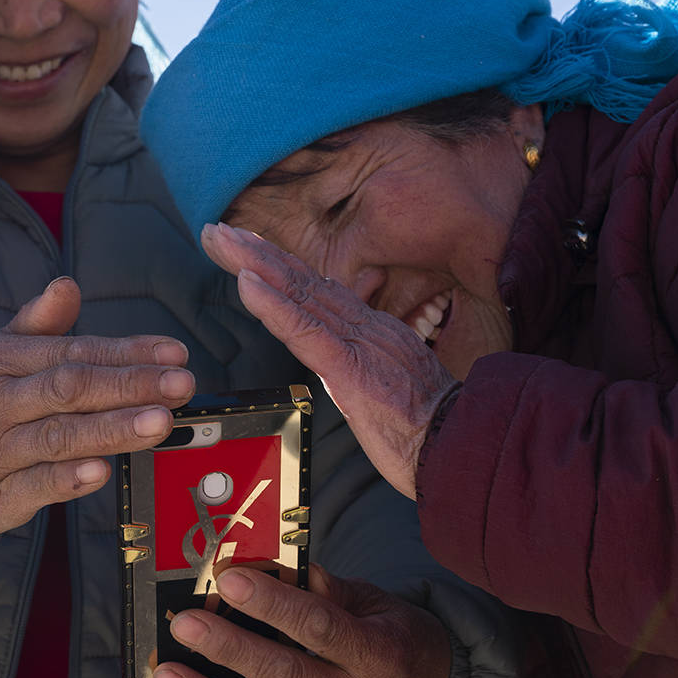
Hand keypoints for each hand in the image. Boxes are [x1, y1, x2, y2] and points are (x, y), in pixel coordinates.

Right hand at [0, 277, 194, 536]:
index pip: (71, 350)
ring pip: (58, 437)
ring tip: (160, 421)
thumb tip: (67, 285)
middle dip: (129, 385)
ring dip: (112, 429)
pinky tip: (102, 471)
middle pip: (68, 389)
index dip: (126, 352)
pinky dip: (69, 479)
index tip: (174, 354)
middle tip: (180, 384)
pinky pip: (36, 485)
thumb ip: (39, 323)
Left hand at [152, 565, 452, 677]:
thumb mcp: (376, 603)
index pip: (320, 628)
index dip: (273, 605)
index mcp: (381, 657)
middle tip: (185, 623)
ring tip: (168, 672)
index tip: (230, 580)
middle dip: (229, 647)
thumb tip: (279, 567)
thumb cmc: (394, 636)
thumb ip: (329, 590)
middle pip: (284, 675)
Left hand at [200, 223, 455, 498]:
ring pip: (297, 295)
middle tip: (218, 230)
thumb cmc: (426, 427)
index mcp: (369, 332)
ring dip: (254, 265)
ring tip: (223, 241)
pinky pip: (305, 332)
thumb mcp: (391, 385)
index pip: (315, 290)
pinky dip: (273, 306)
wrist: (459, 447)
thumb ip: (370, 364)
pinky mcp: (351, 368)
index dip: (278, 265)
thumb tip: (352, 356)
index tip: (246, 246)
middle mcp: (362, 327)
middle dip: (256, 253)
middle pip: (300, 281)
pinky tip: (247, 284)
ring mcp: (356, 344)